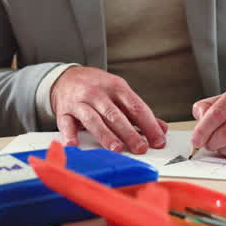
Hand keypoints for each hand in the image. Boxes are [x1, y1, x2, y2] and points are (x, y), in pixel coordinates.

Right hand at [50, 67, 166, 153]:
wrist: (66, 77)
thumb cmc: (97, 88)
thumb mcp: (120, 92)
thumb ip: (138, 111)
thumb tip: (161, 128)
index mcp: (116, 87)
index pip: (136, 107)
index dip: (149, 125)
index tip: (158, 140)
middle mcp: (98, 93)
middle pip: (116, 115)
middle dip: (130, 133)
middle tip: (140, 148)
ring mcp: (80, 102)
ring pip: (94, 119)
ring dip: (105, 135)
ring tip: (116, 148)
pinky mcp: (64, 111)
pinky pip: (67, 123)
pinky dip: (70, 135)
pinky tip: (75, 145)